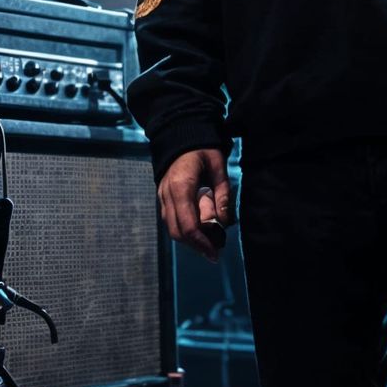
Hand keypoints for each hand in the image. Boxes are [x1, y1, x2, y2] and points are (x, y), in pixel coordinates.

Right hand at [158, 147, 233, 261]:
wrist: (180, 133)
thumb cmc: (202, 148)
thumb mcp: (218, 166)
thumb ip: (222, 194)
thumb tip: (224, 222)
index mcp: (181, 186)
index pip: (188, 225)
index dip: (201, 243)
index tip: (215, 253)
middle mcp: (167, 194)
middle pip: (177, 232)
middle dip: (196, 245)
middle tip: (214, 252)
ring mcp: (161, 195)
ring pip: (171, 228)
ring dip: (189, 239)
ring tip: (209, 242)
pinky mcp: (161, 196)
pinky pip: (170, 219)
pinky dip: (184, 228)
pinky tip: (198, 229)